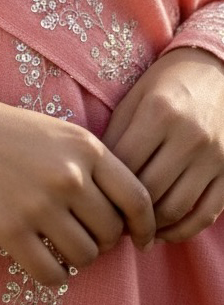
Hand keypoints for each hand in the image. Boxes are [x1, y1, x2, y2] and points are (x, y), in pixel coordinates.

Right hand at [0, 63, 154, 286]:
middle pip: (111, 233)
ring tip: (56, 244)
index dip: (144, 226)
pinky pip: (51, 274)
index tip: (140, 239)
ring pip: (84, 256)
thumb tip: (120, 214)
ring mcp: (39, 203)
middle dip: (101, 241)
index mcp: (84, 146)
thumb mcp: (54, 131)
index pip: (137, 198)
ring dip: (75, 258)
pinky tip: (40, 259)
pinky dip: (51, 274)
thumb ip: (89, 164)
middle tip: (81, 235)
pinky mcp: (10, 229)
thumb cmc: (0, 128)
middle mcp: (68, 175)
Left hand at [102, 47, 223, 242]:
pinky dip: (182, 230)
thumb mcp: (135, 98)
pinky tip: (163, 231)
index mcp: (159, 111)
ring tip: (133, 229)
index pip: (125, 165)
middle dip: (125, 212)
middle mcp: (189, 135)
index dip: (105, 188)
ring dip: (151, 227)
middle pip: (149, 191)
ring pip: (176, 208)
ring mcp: (214, 156)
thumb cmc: (164, 84)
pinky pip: (205, 214)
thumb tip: (96, 180)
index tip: (92, 199)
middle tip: (109, 221)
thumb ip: (116, 135)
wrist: (213, 73)